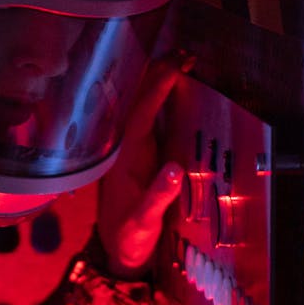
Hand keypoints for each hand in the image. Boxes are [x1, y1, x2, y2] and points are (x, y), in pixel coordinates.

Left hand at [97, 55, 192, 277]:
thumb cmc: (130, 238)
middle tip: (185, 52)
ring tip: (181, 59)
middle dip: (158, 74)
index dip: (157, 88)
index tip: (178, 66)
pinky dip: (160, 97)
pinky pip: (147, 117)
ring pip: (140, 106)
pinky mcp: (138, 155)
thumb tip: (176, 169)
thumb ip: (158, 198)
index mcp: (123, 160)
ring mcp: (130, 150)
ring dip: (158, 82)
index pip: (140, 114)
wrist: (118, 252)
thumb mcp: (144, 224)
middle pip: (137, 102)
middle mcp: (123, 149)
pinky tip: (172, 86)